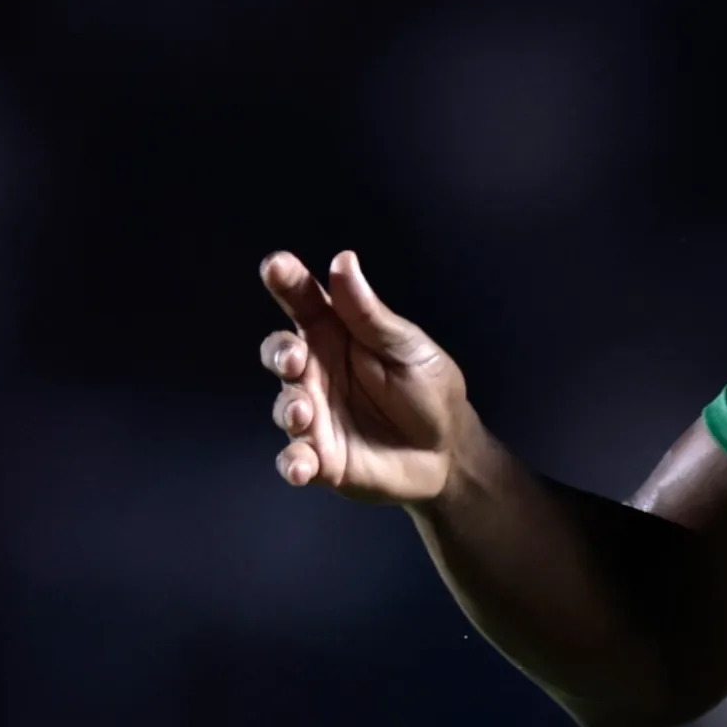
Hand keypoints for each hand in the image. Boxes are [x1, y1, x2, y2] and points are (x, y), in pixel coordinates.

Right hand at [258, 249, 471, 504]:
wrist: (449, 453)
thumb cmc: (428, 391)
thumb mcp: (407, 348)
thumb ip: (370, 314)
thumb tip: (343, 260)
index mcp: (336, 335)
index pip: (304, 302)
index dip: (286, 282)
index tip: (276, 267)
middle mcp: (317, 372)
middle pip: (280, 352)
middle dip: (279, 352)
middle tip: (294, 357)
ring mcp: (315, 416)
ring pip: (284, 406)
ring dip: (288, 409)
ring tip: (304, 413)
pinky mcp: (321, 457)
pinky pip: (294, 459)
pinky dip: (292, 462)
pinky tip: (300, 465)